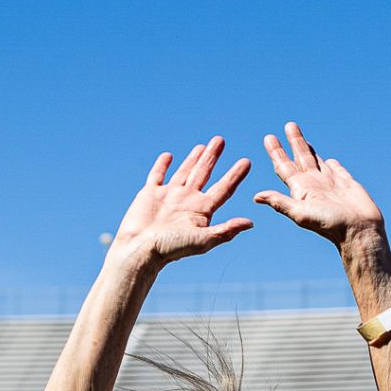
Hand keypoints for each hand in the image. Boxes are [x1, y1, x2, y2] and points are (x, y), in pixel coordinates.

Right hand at [105, 138, 254, 268]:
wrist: (140, 250)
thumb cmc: (171, 248)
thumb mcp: (202, 241)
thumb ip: (225, 230)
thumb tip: (250, 223)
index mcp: (201, 211)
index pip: (223, 189)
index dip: (235, 175)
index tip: (246, 162)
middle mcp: (187, 201)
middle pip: (204, 173)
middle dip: (212, 157)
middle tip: (220, 140)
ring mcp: (169, 196)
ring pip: (184, 172)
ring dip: (193, 159)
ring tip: (202, 146)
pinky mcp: (150, 194)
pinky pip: (157, 175)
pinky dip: (162, 165)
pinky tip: (168, 156)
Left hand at [252, 122, 385, 248]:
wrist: (359, 230)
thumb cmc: (330, 224)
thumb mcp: (301, 213)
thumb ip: (280, 203)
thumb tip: (255, 196)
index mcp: (301, 190)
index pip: (284, 167)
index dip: (277, 152)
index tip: (269, 137)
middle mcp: (314, 184)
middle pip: (299, 158)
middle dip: (293, 142)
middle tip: (288, 125)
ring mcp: (330, 183)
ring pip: (316, 160)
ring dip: (308, 148)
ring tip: (302, 136)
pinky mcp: (347, 183)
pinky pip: (336, 169)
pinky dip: (331, 163)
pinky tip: (329, 159)